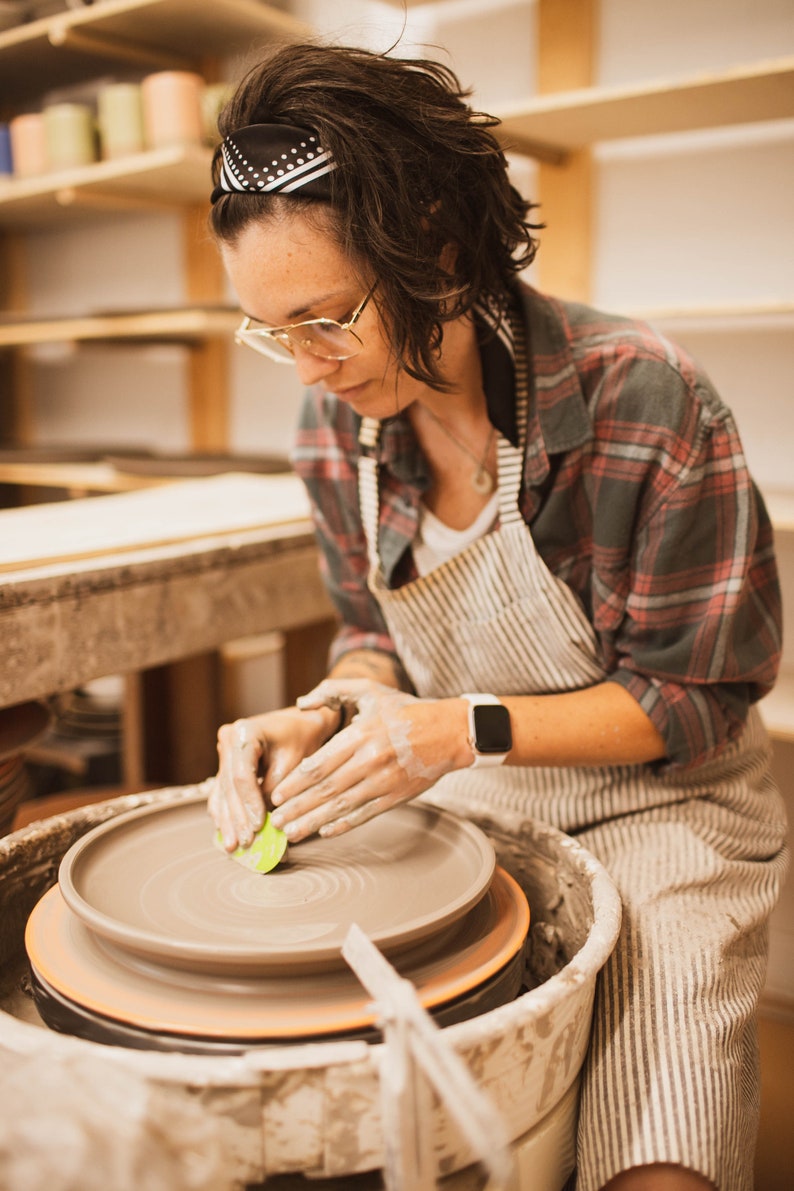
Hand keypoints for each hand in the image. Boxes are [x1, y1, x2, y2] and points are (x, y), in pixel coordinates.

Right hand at [208, 705, 337, 850]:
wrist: (303, 723)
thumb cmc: (303, 739)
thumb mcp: (295, 763)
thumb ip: (276, 790)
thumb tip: (264, 824)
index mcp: (244, 733)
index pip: (242, 776)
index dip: (249, 803)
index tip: (259, 825)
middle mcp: (228, 740)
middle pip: (229, 786)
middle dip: (238, 818)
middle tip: (245, 842)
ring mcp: (224, 753)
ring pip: (222, 792)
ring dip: (228, 821)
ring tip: (233, 846)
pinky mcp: (226, 765)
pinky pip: (222, 792)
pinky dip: (226, 813)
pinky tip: (226, 833)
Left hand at [269, 679, 467, 841]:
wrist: (447, 732)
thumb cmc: (404, 710)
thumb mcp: (370, 691)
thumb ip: (333, 691)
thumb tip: (302, 702)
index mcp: (360, 735)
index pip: (319, 765)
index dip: (294, 784)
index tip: (276, 795)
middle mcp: (369, 761)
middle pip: (325, 790)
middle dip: (297, 808)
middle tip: (275, 821)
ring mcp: (383, 782)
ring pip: (341, 807)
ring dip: (313, 822)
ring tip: (292, 833)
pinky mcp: (396, 797)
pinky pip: (364, 814)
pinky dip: (343, 825)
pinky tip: (325, 833)